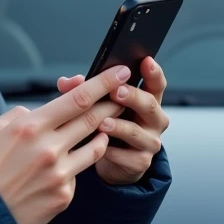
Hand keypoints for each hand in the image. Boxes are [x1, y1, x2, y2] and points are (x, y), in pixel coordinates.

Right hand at [0, 66, 131, 223]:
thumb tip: (40, 111)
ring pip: (94, 148)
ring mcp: (60, 174)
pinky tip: (59, 170)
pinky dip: (73, 168)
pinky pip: (77, 176)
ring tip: (102, 129)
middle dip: (113, 104)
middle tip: (125, 96)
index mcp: (31, 127)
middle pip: (93, 119)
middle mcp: (50, 149)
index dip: (103, 84)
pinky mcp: (64, 196)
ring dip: (102, 135)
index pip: (78, 99)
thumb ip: (20, 115)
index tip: (120, 73)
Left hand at [57, 57, 168, 185]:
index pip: (156, 84)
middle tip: (117, 91)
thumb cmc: (106, 124)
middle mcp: (154, 120)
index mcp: (147, 100)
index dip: (153, 72)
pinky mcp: (141, 162)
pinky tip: (98, 147)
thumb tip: (67, 82)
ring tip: (102, 123)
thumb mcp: (99, 106)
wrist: (111, 161)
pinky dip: (111, 151)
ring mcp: (150, 142)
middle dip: (133, 97)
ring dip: (119, 126)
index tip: (146, 61)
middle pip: (150, 104)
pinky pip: (127, 156)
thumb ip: (83, 91)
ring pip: (136, 132)